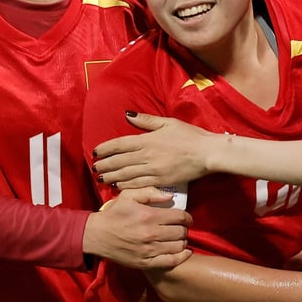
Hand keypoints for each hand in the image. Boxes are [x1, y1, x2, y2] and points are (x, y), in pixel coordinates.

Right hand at [83, 186, 192, 268]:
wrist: (96, 236)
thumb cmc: (113, 214)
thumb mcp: (128, 196)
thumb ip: (150, 193)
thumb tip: (170, 196)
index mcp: (148, 216)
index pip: (179, 216)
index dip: (187, 217)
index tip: (186, 218)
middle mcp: (151, 234)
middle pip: (181, 232)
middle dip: (184, 228)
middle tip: (181, 227)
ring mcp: (149, 250)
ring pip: (178, 246)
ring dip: (182, 241)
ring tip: (178, 238)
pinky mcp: (145, 263)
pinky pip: (171, 261)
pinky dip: (181, 257)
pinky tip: (184, 252)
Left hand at [92, 112, 216, 188]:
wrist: (207, 153)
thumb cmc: (190, 136)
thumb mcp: (168, 123)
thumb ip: (146, 120)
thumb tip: (128, 115)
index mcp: (147, 140)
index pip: (119, 144)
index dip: (105, 148)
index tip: (95, 152)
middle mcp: (146, 156)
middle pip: (119, 162)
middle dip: (104, 165)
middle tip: (94, 168)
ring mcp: (153, 170)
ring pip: (126, 175)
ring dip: (111, 177)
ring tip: (102, 178)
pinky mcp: (160, 181)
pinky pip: (138, 184)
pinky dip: (126, 185)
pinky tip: (119, 186)